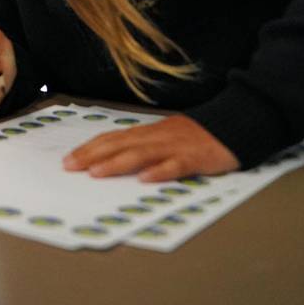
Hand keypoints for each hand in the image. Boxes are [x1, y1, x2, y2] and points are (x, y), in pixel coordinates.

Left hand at [62, 115, 239, 181]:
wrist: (235, 125)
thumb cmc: (196, 136)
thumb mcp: (165, 137)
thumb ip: (143, 146)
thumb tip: (114, 158)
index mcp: (149, 132)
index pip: (113, 138)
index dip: (89, 148)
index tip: (69, 159)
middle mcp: (157, 136)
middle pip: (120, 144)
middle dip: (92, 155)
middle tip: (70, 167)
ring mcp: (176, 146)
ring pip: (142, 153)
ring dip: (117, 162)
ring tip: (97, 172)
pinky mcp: (196, 157)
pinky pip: (177, 164)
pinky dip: (161, 171)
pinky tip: (146, 179)